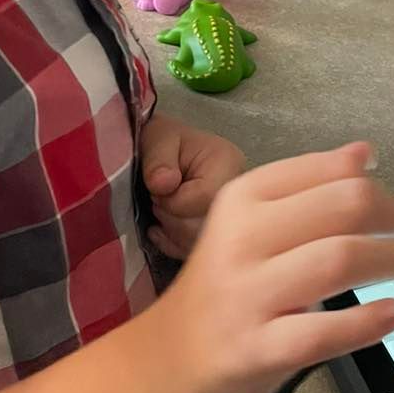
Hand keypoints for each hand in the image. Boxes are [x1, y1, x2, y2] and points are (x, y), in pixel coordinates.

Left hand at [141, 114, 245, 259]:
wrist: (166, 151)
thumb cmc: (163, 142)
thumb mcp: (155, 139)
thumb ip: (158, 161)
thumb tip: (163, 184)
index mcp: (227, 162)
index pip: (206, 198)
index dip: (174, 202)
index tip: (158, 189)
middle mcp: (237, 191)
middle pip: (207, 226)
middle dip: (172, 218)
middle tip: (159, 199)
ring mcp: (233, 216)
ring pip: (201, 244)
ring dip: (172, 232)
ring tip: (164, 208)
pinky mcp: (220, 235)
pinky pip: (195, 253)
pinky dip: (172, 245)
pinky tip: (163, 228)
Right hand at [154, 142, 393, 392]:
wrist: (165, 361)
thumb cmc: (222, 290)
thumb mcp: (252, 224)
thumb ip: (306, 188)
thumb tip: (363, 153)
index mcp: (243, 198)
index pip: (326, 171)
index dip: (377, 185)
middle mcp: (244, 238)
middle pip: (343, 207)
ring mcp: (249, 294)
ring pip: (340, 260)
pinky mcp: (258, 348)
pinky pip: (324, 331)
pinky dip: (368, 321)